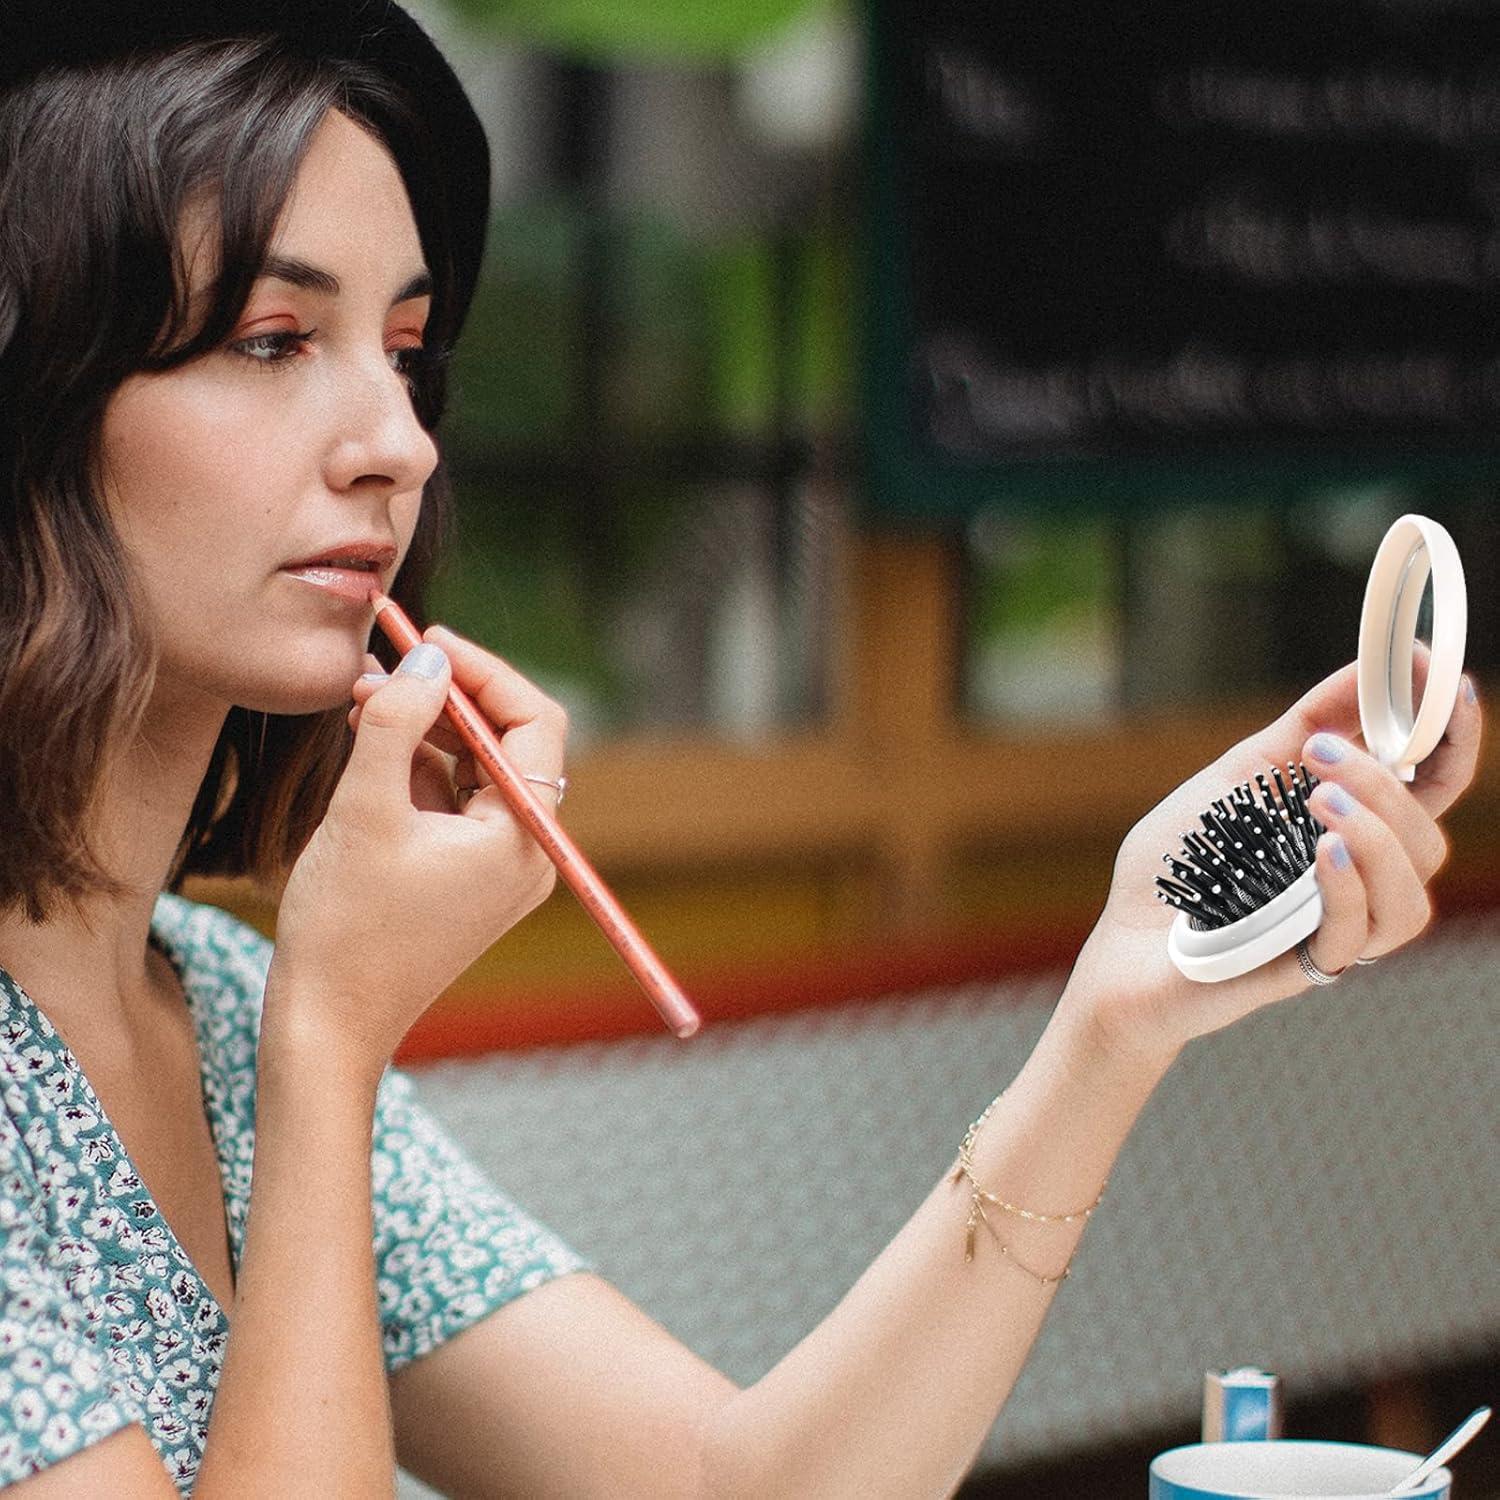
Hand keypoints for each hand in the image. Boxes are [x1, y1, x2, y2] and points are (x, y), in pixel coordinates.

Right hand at [267, 624, 568, 1068]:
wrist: (327, 1026)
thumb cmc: (345, 927)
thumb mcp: (363, 809)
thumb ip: (395, 721)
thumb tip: (428, 662)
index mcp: (524, 838)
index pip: (533, 723)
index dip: (484, 672)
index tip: (428, 640)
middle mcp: (527, 852)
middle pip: (510, 743)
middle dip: (451, 697)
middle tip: (388, 664)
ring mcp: (499, 868)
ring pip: (477, 768)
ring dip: (428, 728)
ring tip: (364, 698)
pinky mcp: (466, 878)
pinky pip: (455, 802)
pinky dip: (418, 768)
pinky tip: (370, 742)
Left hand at [1061, 656, 1481, 1066]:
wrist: (1120, 943)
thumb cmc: (1179, 863)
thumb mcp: (1236, 778)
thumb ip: (1300, 729)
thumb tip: (1364, 670)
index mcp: (1349, 831)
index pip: (1431, 788)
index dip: (1455, 738)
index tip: (1450, 680)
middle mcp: (1357, 882)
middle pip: (1427, 837)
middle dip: (1386, 783)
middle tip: (1321, 752)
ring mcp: (1336, 928)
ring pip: (1412, 894)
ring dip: (1378, 836)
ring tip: (1318, 801)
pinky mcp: (1304, 967)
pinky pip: (1359, 936)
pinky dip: (1347, 888)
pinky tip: (1318, 852)